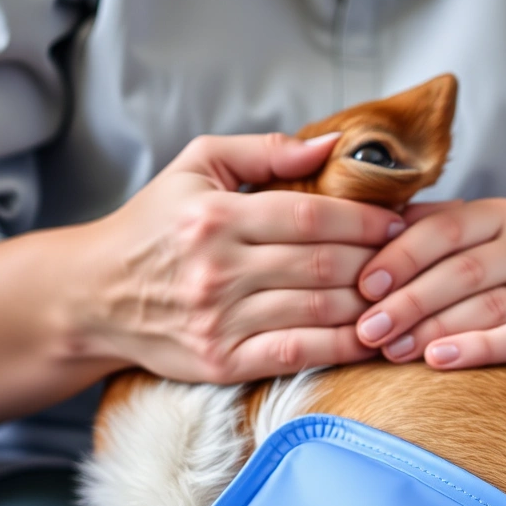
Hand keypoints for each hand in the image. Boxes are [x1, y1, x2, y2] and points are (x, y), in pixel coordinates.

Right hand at [70, 132, 406, 381]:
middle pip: (323, 265)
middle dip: (377, 262)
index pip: (310, 216)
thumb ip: (263, 151)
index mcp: (215, 215)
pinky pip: (298, 355)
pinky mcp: (222, 362)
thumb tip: (331, 143)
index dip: (364, 220)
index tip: (398, 222)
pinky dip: (343, 348)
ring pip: (318, 310)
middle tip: (412, 260)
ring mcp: (220, 319)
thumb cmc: (152, 226)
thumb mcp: (194, 168)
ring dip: (370, 305)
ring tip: (403, 295)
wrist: (92, 295)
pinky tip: (373, 338)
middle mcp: (218, 268)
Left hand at [348, 198, 505, 368]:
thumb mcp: (479, 243)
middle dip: (408, 301)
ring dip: (434, 329)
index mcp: (501, 215)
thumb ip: (429, 233)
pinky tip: (441, 360)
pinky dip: (480, 348)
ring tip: (393, 352)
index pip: (445, 228)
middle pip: (461, 270)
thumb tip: (358, 234)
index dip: (401, 256)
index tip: (363, 285)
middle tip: (366, 330)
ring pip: (488, 304)